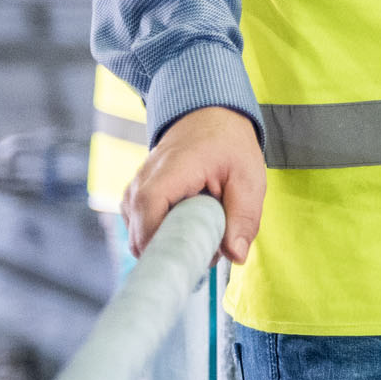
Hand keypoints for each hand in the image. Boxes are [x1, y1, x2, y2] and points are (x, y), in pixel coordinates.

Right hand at [126, 106, 264, 261]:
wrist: (207, 118)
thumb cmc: (228, 146)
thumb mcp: (248, 179)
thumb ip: (244, 218)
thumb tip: (236, 256)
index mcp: (167, 176)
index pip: (148, 220)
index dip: (168, 248)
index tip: (197, 261)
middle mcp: (139, 185)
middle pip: (142, 238)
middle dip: (175, 252)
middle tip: (211, 248)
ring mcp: (132, 194)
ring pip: (141, 239)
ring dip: (172, 245)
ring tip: (204, 231)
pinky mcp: (134, 201)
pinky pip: (143, 231)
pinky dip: (166, 237)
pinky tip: (191, 226)